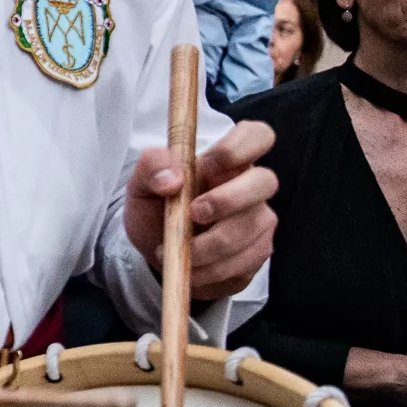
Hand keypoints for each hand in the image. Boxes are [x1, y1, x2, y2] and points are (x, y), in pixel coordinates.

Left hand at [122, 119, 278, 299]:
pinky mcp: (259, 250)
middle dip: (227, 201)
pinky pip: (246, 261)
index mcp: (224, 161)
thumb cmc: (157, 209)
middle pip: (265, 181)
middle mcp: (250, 185)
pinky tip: (191, 270)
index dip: (239, 147)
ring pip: (251, 229)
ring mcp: (259, 218)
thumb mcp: (141, 185)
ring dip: (209, 247)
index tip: (206, 165)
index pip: (256, 135)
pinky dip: (212, 270)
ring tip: (174, 254)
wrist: (158, 251)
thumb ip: (151, 168)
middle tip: (192, 215)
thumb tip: (173, 178)